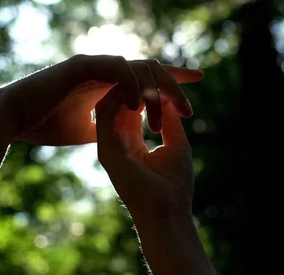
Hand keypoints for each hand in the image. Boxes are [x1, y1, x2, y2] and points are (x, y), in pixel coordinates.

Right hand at [3, 54, 202, 145]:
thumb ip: (105, 127)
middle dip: (175, 86)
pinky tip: (137, 105)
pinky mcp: (83, 65)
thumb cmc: (46, 123)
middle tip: (191, 110)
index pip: (149, 77)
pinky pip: (117, 68)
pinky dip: (130, 84)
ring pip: (139, 67)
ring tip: (165, 115)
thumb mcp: (85, 131)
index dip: (174, 79)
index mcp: (110, 83)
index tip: (199, 82)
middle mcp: (106, 69)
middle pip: (152, 68)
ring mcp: (96, 64)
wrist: (15, 118)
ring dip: (156, 91)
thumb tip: (119, 135)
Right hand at [95, 84, 194, 220]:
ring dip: (130, 87)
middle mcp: (115, 142)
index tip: (163, 76)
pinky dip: (122, 97)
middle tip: (159, 69)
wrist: (167, 215)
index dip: (145, 89)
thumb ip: (171, 121)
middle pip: (118, 100)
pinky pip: (106, 112)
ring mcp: (108, 145)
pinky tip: (140, 90)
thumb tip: (172, 97)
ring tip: (150, 79)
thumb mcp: (177, 144)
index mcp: (130, 143)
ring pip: (109, 101)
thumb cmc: (175, 185)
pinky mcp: (106, 149)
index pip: (131, 107)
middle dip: (137, 82)